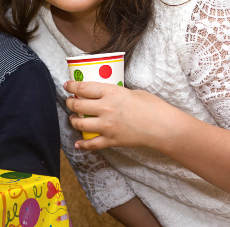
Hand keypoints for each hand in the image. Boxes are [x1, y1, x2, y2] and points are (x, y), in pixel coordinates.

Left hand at [64, 80, 179, 150]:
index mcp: (110, 92)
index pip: (83, 88)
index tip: (67, 85)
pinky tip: (78, 144)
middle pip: (77, 105)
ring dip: (74, 121)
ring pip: (80, 124)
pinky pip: (92, 144)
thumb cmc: (152, 106)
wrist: (163, 127)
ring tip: (74, 119)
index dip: (71, 86)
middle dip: (70, 103)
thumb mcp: (132, 92)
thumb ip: (116, 93)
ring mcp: (107, 125)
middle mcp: (105, 108)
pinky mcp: (111, 140)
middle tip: (70, 102)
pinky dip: (83, 145)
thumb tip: (106, 95)